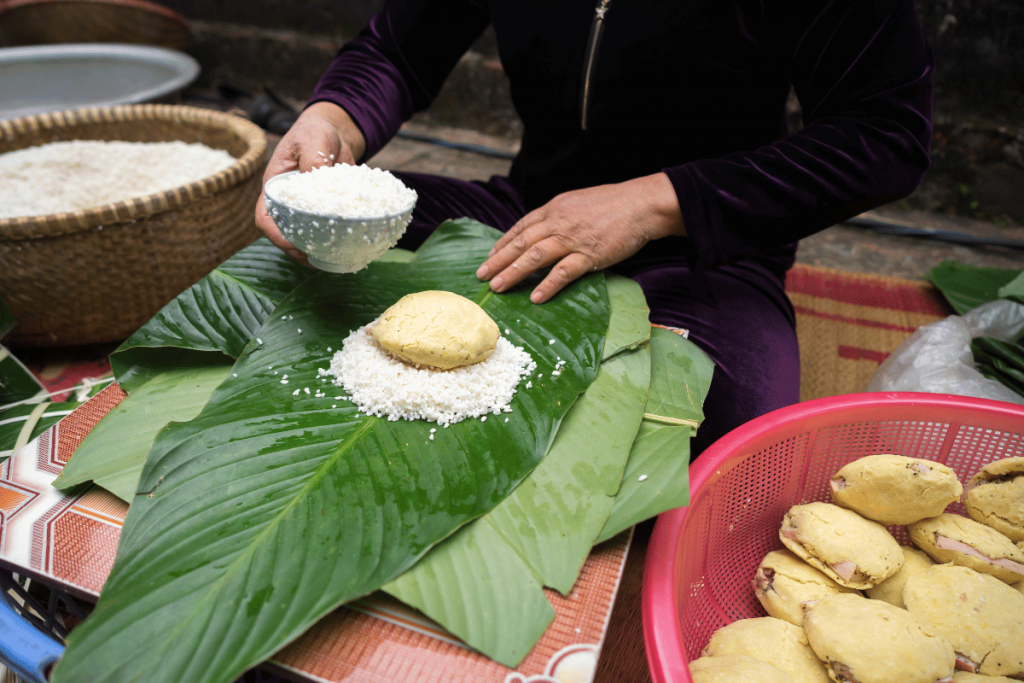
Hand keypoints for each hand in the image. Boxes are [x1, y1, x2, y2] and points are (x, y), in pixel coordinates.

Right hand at [254, 102, 367, 263]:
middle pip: (284, 236)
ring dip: (317, 252)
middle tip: (319, 258)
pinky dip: (333, 243)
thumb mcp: (312, 139)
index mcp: (275, 188)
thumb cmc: (314, 133)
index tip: (291, 243)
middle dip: (298, 251)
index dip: (275, 234)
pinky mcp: (322, 214)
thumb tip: (316, 176)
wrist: (332, 134)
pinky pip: (324, 232)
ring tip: (335, 259)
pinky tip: (347, 249)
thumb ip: (313, 156)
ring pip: (304, 239)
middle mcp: (287, 204)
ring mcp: (304, 211)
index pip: (264, 218)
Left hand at [475, 173, 685, 302]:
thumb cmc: (613, 204)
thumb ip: (558, 215)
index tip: (490, 256)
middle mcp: (558, 222)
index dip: (503, 243)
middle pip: (521, 243)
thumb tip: (543, 230)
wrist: (641, 204)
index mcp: (554, 208)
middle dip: (498, 260)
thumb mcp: (577, 202)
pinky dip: (548, 284)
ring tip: (498, 287)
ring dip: (513, 273)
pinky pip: (564, 271)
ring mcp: (573, 239)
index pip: (521, 227)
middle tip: (481, 275)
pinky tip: (535, 297)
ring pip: (535, 257)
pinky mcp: (590, 255)